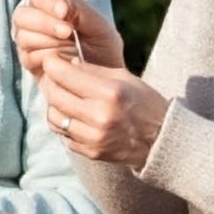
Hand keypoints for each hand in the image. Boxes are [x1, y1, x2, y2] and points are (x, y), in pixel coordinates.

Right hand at [10, 0, 125, 79]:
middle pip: (22, 15)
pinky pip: (27, 57)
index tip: (65, 12)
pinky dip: (44, 58)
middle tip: (67, 32)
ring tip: (69, 48)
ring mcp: (30, 45)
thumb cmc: (105, 53)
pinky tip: (62, 62)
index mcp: (51, 9)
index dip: (48, 3)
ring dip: (46, 40)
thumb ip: (81, 10)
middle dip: (44, 22)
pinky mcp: (30, 65)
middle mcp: (35, 24)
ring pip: (23, 36)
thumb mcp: (101, 29)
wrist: (106, 86)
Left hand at [39, 52, 165, 167]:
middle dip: (51, 83)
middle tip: (55, 78)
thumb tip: (66, 63)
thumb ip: (93, 70)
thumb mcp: (124, 78)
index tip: (51, 61)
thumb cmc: (145, 103)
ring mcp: (94, 137)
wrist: (162, 140)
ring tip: (65, 98)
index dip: (52, 64)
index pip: (65, 75)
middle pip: (55, 96)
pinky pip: (65, 135)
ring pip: (55, 117)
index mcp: (110, 93)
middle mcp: (99, 116)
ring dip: (55, 105)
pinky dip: (66, 124)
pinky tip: (77, 117)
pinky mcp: (91, 152)